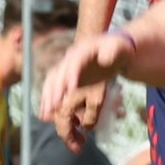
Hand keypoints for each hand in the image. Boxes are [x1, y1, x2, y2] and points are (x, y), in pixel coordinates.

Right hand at [39, 32, 133, 149]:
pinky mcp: (65, 81)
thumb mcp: (118, 49)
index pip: (74, 63)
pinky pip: (53, 92)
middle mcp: (69, 60)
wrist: (113, 52)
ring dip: (48, 100)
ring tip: (46, 116)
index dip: (70, 76)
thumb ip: (112, 52)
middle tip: (54, 108)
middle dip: (54, 92)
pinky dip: (48, 103)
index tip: (70, 90)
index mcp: (82, 51)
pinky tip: (46, 116)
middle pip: (56, 75)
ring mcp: (65, 71)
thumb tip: (105, 58)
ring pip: (51, 85)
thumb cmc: (116, 50)